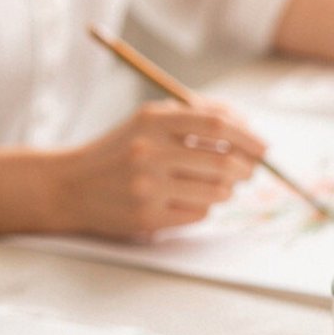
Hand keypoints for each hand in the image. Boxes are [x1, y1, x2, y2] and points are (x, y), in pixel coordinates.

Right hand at [46, 99, 264, 238]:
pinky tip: (188, 201)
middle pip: (223, 160)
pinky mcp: (147, 217)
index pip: (217, 124)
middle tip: (250, 171)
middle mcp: (149, 151)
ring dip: (227, 190)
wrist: (69, 187)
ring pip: (217, 191)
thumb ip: (193, 117)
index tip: (263, 146)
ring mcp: (148, 187)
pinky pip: (199, 214)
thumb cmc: (118, 151)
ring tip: (218, 186)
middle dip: (246, 168)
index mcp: (153, 120)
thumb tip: (246, 127)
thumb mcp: (147, 121)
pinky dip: (204, 208)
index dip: (249, 136)